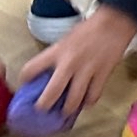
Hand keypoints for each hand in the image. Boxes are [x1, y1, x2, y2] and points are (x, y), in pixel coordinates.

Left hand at [19, 7, 136, 121]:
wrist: (113, 24)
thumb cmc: (87, 30)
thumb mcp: (65, 40)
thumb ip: (57, 56)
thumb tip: (50, 72)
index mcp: (56, 52)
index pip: (31, 68)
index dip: (24, 79)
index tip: (23, 85)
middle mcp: (69, 63)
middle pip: (52, 92)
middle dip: (45, 105)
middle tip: (42, 110)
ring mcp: (87, 71)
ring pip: (74, 99)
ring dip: (68, 109)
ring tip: (64, 112)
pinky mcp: (102, 75)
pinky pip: (93, 95)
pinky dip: (88, 102)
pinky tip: (85, 103)